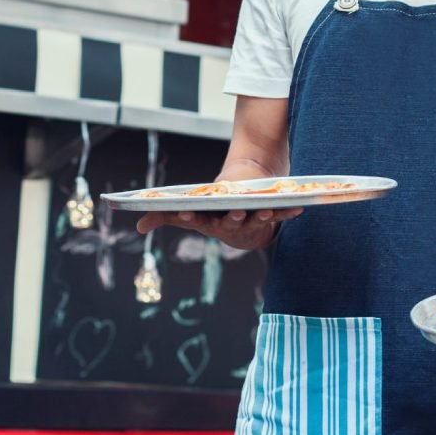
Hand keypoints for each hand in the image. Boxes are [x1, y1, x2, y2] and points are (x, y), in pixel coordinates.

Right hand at [131, 206, 302, 250]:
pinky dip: (289, 212)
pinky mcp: (270, 219)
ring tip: (266, 210)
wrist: (246, 208)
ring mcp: (251, 224)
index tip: (183, 211)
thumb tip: (138, 226)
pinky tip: (298, 208)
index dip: (190, 217)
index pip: (196, 220)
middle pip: (230, 224)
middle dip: (233, 219)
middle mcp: (230, 226)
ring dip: (262, 218)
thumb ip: (167, 216)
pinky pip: (281, 216)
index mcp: (208, 222)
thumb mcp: (193, 211)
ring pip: (256, 222)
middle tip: (235, 213)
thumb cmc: (216, 209)